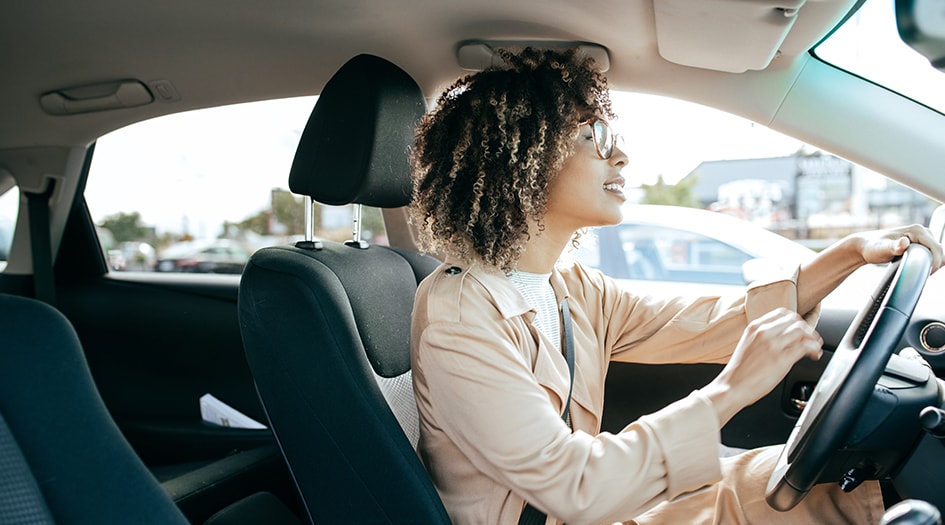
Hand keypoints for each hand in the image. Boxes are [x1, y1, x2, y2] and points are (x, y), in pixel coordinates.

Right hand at [701, 308, 822, 425]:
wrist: (731, 387)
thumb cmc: (739, 371)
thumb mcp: (748, 345)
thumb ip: (763, 337)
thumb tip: (782, 338)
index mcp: (755, 327)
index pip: (782, 313)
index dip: (796, 320)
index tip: (801, 328)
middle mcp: (764, 332)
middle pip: (795, 320)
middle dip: (807, 329)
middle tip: (810, 338)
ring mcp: (773, 344)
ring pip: (802, 331)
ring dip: (813, 338)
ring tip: (815, 347)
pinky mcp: (781, 359)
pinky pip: (805, 346)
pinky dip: (814, 349)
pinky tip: (814, 355)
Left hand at [856, 224, 943, 271]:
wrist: (866, 246)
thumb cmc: (872, 247)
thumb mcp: (881, 249)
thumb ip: (893, 247)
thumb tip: (904, 243)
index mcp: (917, 230)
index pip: (936, 248)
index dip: (935, 262)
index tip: (926, 274)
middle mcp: (922, 231)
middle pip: (939, 250)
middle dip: (934, 264)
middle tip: (922, 275)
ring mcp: (922, 237)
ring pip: (937, 252)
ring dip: (933, 263)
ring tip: (920, 272)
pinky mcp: (920, 243)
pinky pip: (932, 253)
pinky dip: (930, 262)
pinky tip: (921, 268)